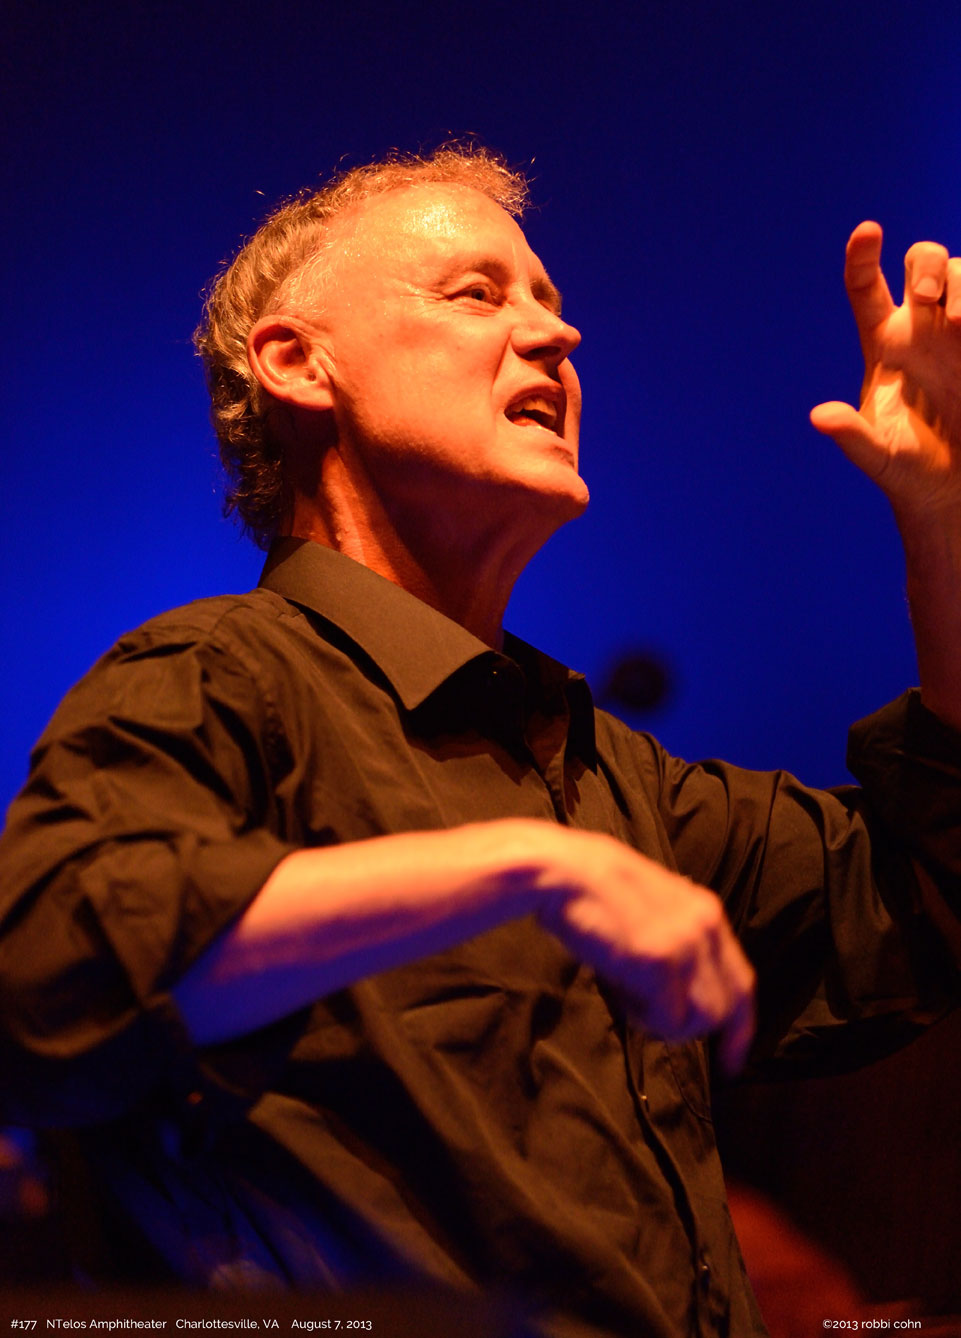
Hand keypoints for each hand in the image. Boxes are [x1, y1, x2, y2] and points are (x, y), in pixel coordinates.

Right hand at [535, 827, 754, 1073]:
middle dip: (693, 1027)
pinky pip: (669, 1019)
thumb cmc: (590, 891)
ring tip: (630, 999)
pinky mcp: (661, 960)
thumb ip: (673, 936)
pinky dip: (644, 1019)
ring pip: (703, 1019)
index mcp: (706, 911)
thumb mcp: (649, 906)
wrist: (561, 871)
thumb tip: (677, 984)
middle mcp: (706, 925)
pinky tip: (619, 992)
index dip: (739, 1026)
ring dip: (667, 1024)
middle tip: (652, 1021)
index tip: (731, 1060)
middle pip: (729, 1007)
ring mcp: (687, 943)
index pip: (742, 982)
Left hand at [810, 222, 960, 519]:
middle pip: (923, 263)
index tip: (868, 230)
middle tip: (927, 296)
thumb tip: (820, 417)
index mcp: (885, 343)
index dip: (864, 255)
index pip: (867, 287)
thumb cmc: (910, 472)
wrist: (955, 490)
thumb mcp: (879, 457)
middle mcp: (924, 326)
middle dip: (928, 265)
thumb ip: (852, 436)